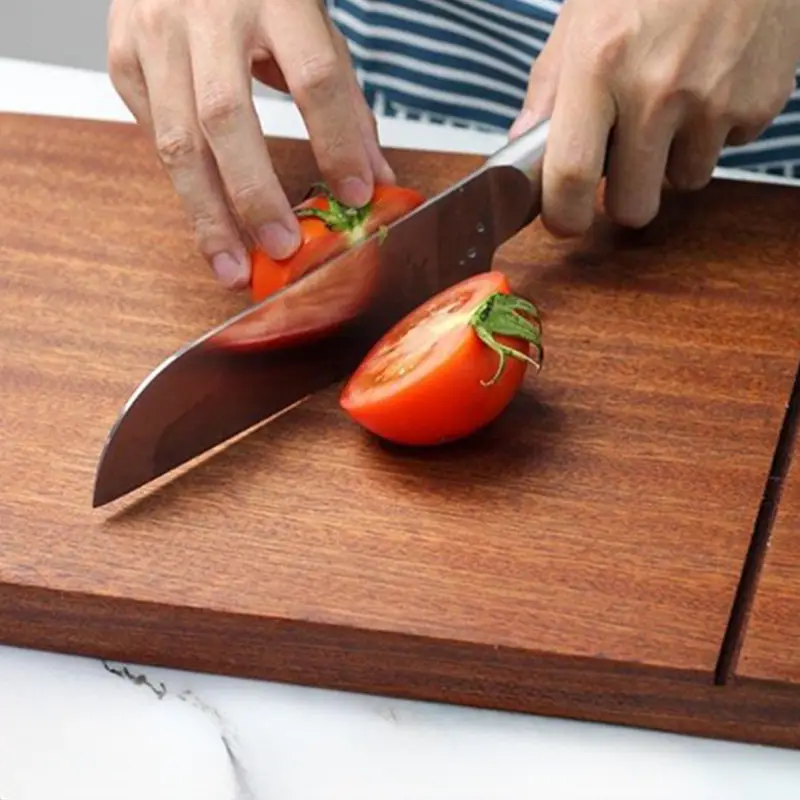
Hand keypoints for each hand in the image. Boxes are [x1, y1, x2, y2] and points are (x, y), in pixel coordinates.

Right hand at [107, 0, 394, 288]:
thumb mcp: (314, 28)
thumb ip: (344, 103)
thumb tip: (375, 180)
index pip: (314, 78)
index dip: (336, 142)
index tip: (354, 195)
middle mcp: (208, 11)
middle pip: (225, 117)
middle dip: (254, 194)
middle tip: (281, 248)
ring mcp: (155, 32)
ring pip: (176, 141)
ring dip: (207, 214)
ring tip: (232, 267)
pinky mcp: (123, 55)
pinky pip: (152, 135)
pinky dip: (183, 183)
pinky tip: (206, 212)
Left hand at [511, 0, 799, 236]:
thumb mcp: (581, 18)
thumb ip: (549, 89)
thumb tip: (523, 147)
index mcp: (599, 66)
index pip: (570, 177)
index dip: (563, 216)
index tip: (564, 220)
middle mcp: (657, 90)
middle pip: (633, 206)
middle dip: (624, 198)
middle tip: (624, 167)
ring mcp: (714, 99)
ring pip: (684, 181)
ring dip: (673, 160)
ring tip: (673, 105)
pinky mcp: (759, 102)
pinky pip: (727, 148)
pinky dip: (715, 129)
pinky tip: (711, 82)